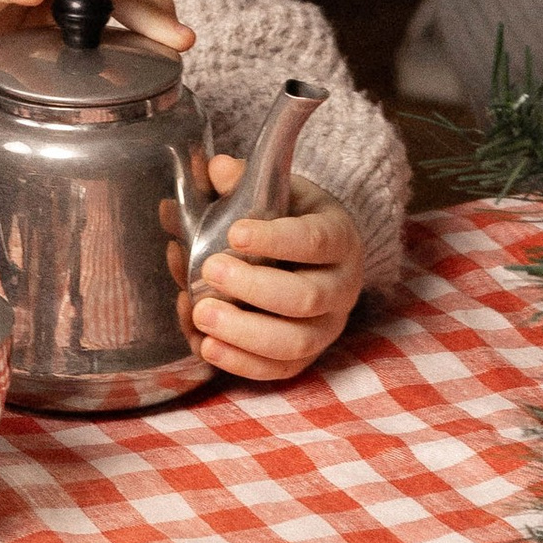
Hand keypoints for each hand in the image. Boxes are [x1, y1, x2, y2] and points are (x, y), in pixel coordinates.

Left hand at [168, 166, 363, 383]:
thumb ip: (243, 182)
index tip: (235, 233)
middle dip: (253, 288)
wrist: (319, 253)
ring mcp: (328, 328)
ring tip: (201, 314)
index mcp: (338, 237)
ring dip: (243, 333)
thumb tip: (216, 171)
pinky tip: (207, 345)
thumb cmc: (292, 217)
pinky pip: (279, 370)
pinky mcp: (308, 358)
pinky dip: (241, 363)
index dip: (275, 240)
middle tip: (209, 270)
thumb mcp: (278, 190)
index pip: (313, 241)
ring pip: (294, 343)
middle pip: (305, 298)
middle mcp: (341, 287)